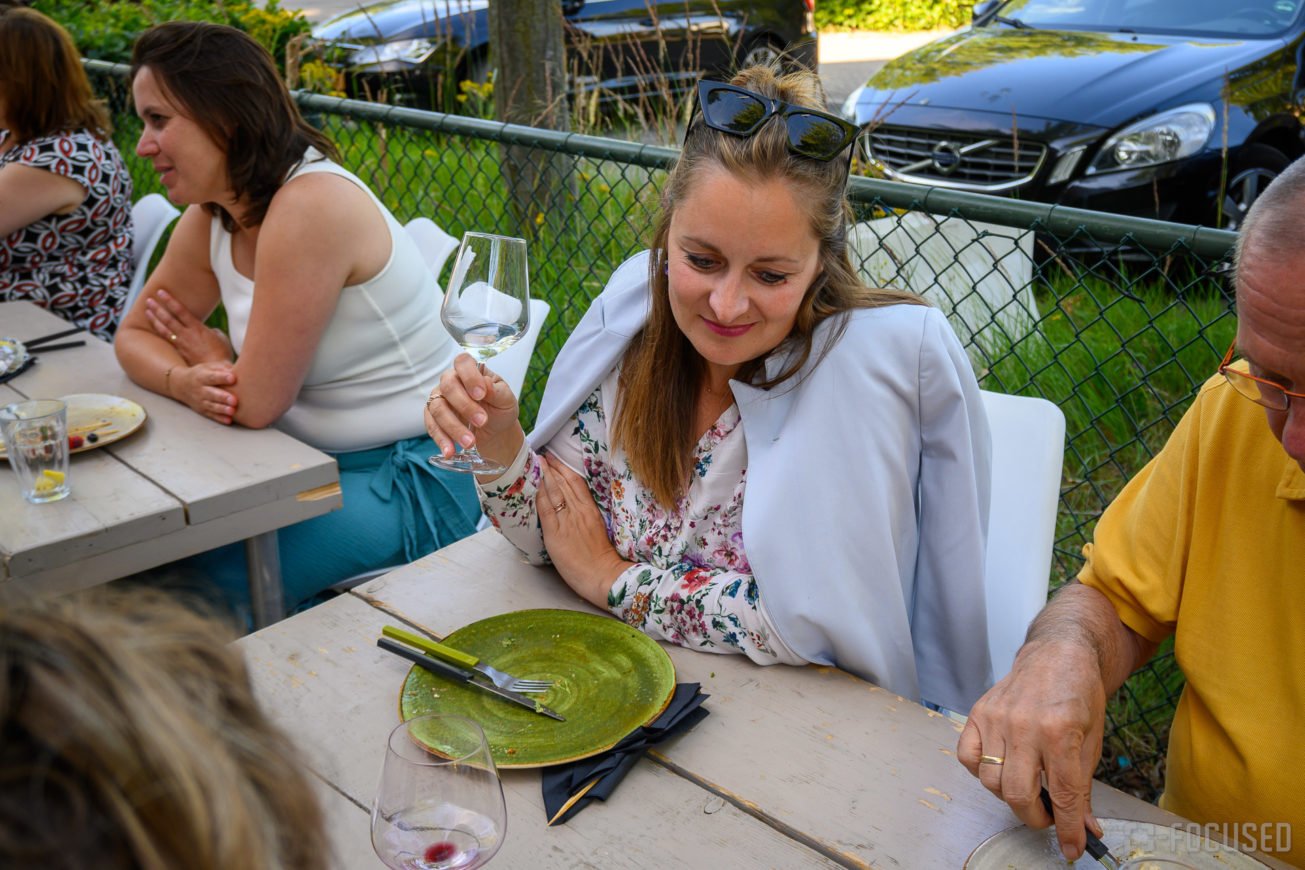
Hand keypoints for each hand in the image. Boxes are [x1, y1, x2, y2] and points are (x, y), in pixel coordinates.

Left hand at [145, 289, 232, 365]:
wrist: (216, 371)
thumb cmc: (222, 354)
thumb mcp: (220, 338)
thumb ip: (212, 331)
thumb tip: (209, 331)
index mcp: (198, 328)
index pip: (180, 310)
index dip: (169, 300)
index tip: (161, 292)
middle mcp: (187, 334)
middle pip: (168, 318)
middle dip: (157, 308)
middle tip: (148, 299)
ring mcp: (182, 344)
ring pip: (165, 329)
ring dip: (154, 319)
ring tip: (147, 311)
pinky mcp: (180, 353)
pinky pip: (167, 340)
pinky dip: (160, 332)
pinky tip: (156, 328)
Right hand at [169, 361, 238, 424]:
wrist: (181, 385)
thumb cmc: (202, 374)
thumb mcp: (209, 367)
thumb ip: (222, 368)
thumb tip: (237, 370)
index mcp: (201, 377)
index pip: (212, 377)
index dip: (222, 377)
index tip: (233, 378)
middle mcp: (200, 390)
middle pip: (211, 393)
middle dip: (222, 397)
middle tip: (234, 400)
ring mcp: (200, 401)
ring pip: (211, 406)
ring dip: (222, 409)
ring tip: (232, 411)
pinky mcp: (202, 410)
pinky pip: (211, 415)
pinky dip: (219, 418)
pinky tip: (229, 420)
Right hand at [424, 353, 522, 468]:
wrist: (495, 431)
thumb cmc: (500, 409)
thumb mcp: (506, 400)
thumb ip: (496, 391)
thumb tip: (484, 383)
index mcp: (471, 371)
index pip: (463, 362)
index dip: (469, 376)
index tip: (481, 395)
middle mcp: (451, 381)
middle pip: (448, 386)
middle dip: (465, 406)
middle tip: (482, 422)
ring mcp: (439, 398)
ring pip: (438, 408)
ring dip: (453, 427)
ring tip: (470, 442)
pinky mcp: (433, 417)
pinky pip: (431, 426)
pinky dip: (441, 440)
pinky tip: (450, 451)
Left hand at [537, 455, 630, 605]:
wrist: (603, 576)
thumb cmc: (601, 558)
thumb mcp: (597, 530)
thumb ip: (586, 517)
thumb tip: (572, 508)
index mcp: (590, 510)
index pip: (576, 483)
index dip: (564, 469)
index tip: (555, 459)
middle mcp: (579, 512)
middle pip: (564, 483)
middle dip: (552, 468)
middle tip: (543, 455)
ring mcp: (568, 522)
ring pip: (555, 492)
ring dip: (546, 476)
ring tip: (538, 463)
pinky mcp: (557, 534)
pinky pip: (547, 511)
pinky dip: (541, 497)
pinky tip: (535, 487)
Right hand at [956, 638, 1106, 861]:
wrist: (1057, 655)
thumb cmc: (1078, 696)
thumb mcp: (1092, 741)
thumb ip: (1083, 786)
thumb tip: (1085, 828)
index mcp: (1060, 732)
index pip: (1062, 794)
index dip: (1069, 828)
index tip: (1072, 847)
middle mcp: (1024, 726)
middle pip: (1018, 794)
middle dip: (1035, 818)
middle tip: (1048, 817)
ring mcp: (996, 718)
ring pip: (990, 781)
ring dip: (1010, 797)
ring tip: (1027, 789)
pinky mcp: (978, 713)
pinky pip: (967, 757)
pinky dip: (981, 772)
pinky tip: (1000, 767)